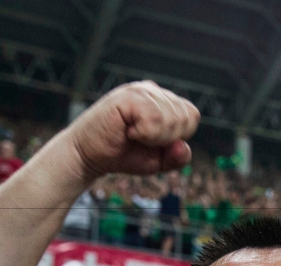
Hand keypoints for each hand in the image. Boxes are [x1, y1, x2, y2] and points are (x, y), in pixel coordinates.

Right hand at [68, 81, 199, 178]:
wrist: (88, 156)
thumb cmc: (122, 154)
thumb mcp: (158, 161)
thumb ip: (177, 157)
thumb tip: (183, 145)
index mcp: (162, 100)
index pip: (192, 115)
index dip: (178, 136)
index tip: (154, 142)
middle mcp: (153, 90)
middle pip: (185, 118)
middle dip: (167, 139)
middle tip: (141, 139)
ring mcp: (140, 90)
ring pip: (173, 119)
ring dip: (154, 138)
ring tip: (132, 134)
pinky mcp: (128, 96)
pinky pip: (154, 119)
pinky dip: (144, 134)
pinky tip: (128, 131)